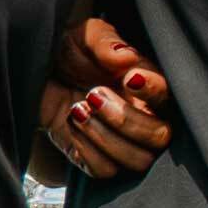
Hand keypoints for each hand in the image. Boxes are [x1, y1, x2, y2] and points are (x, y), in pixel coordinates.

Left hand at [41, 10, 174, 179]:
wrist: (38, 74)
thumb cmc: (71, 52)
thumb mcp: (85, 36)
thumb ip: (106, 43)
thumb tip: (126, 59)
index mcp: (148, 86)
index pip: (169, 96)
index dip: (153, 91)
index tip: (129, 78)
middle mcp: (143, 117)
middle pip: (160, 137)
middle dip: (126, 120)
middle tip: (93, 94)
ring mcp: (122, 142)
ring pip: (137, 160)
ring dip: (105, 137)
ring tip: (78, 109)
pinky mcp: (97, 159)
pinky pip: (106, 171)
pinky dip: (87, 151)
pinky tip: (72, 124)